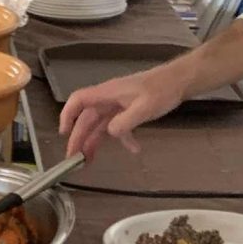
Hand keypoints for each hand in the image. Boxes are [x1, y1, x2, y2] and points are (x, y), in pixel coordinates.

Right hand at [58, 67, 178, 161]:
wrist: (179, 81)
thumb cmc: (161, 90)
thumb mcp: (144, 107)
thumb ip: (125, 122)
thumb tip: (109, 133)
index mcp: (107, 93)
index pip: (78, 100)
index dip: (67, 115)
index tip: (63, 134)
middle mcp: (108, 99)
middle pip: (87, 118)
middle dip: (78, 138)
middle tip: (74, 159)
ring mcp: (118, 105)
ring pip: (100, 125)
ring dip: (94, 142)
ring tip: (89, 161)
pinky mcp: (129, 110)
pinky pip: (119, 126)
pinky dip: (123, 139)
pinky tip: (134, 150)